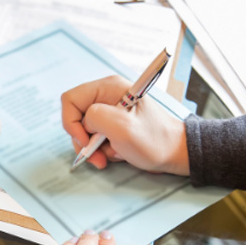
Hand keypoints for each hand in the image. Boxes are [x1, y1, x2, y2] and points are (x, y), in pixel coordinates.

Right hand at [62, 75, 189, 174]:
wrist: (174, 153)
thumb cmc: (155, 140)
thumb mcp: (123, 127)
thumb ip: (96, 117)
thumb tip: (84, 122)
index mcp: (108, 87)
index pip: (71, 99)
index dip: (72, 122)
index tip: (85, 140)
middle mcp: (106, 96)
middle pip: (75, 116)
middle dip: (82, 139)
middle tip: (96, 156)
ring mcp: (108, 110)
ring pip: (83, 130)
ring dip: (92, 148)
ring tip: (108, 156)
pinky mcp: (111, 124)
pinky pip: (93, 137)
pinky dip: (100, 150)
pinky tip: (115, 153)